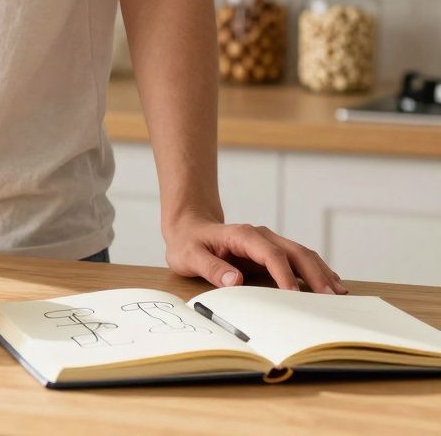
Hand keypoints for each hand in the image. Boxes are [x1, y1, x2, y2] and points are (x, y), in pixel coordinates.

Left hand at [163, 214, 346, 293]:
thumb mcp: (189, 256)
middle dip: (314, 274)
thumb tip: (235, 280)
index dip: (284, 274)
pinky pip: (297, 260)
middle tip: (331, 298)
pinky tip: (329, 282)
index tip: (294, 295)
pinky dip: (315, 271)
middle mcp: (261, 236)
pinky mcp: (271, 252)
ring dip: (320, 272)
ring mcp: (268, 243)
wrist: (188, 228)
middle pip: (295, 252)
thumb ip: (210, 268)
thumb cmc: (187, 243)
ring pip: (302, 254)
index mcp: (242, 235)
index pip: (270, 254)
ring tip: (338, 293)